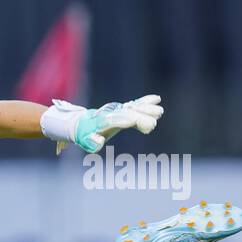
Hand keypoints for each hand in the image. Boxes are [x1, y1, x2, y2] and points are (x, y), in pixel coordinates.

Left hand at [41, 94, 163, 153]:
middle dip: (142, 115)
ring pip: (134, 107)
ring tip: (159, 112)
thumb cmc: (84, 135)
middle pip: (129, 112)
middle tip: (156, 119)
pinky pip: (134, 104)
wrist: (81, 123)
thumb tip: (99, 143)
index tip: (141, 123)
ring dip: (146, 108)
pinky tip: (157, 99)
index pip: (118, 120)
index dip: (129, 120)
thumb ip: (92, 143)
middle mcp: (113, 113)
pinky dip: (145, 101)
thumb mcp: (85, 141)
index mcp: (104, 121)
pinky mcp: (122, 109)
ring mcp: (118, 110)